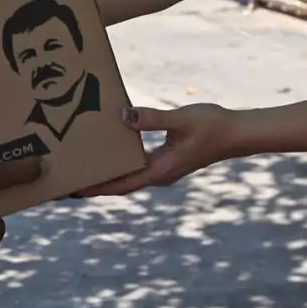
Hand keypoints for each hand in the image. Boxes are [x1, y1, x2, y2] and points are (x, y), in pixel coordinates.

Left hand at [75, 104, 249, 196]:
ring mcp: (163, 169)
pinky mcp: (167, 160)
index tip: (74, 191)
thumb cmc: (213, 127)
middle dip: (96, 185)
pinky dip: (121, 163)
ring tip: (83, 168)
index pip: (122, 185)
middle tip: (68, 183)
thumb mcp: (181, 120)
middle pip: (121, 185)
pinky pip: (137, 166)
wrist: (238, 134)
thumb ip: (152, 119)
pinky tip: (111, 151)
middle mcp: (159, 174)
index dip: (97, 188)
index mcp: (160, 170)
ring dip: (108, 175)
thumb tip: (123, 117)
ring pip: (128, 176)